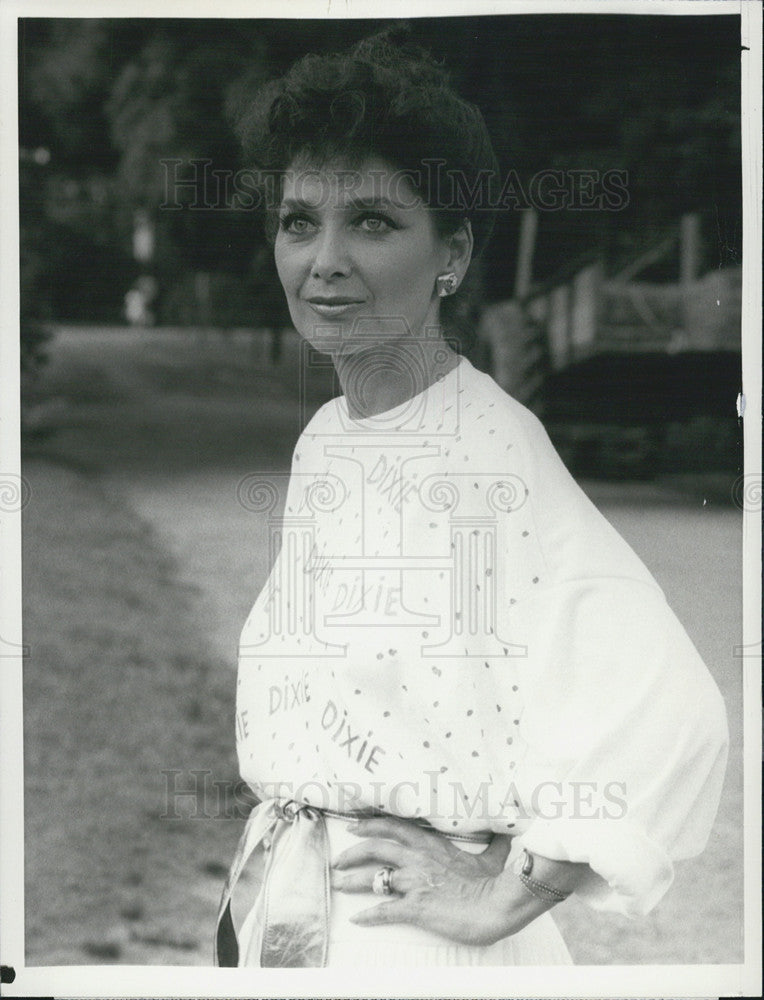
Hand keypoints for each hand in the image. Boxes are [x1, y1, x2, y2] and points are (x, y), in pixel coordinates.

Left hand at [331, 814, 531, 945]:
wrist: (496, 905)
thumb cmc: (494, 883)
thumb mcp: (491, 857)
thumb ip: (493, 843)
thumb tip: (506, 833)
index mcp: (431, 845)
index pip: (394, 827)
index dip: (371, 825)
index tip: (355, 826)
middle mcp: (417, 859)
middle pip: (376, 848)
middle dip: (353, 852)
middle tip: (339, 858)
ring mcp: (415, 882)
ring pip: (374, 877)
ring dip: (353, 881)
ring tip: (339, 884)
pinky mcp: (416, 907)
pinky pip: (385, 911)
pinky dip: (369, 916)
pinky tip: (357, 919)